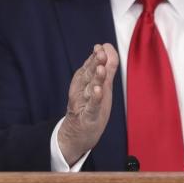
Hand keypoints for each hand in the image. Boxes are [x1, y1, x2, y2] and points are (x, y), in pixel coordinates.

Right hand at [58, 43, 118, 164]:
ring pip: (89, 89)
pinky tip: (98, 91)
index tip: (102, 47)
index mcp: (84, 82)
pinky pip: (91, 107)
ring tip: (101, 69)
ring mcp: (83, 104)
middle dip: (94, 63)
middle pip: (88, 75)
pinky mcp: (88, 117)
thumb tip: (106, 46)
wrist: (77, 135)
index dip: (96, 57)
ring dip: (95, 79)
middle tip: (100, 52)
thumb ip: (106, 67)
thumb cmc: (90, 107)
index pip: (90, 67)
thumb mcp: (101, 86)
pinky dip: (94, 99)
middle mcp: (82, 91)